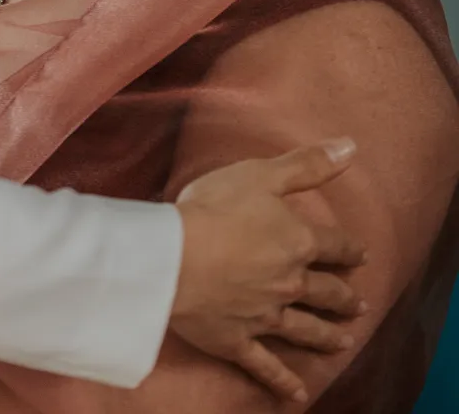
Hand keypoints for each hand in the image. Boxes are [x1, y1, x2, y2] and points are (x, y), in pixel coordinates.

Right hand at [172, 138, 368, 405]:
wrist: (175, 258)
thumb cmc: (215, 208)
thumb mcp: (261, 173)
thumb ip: (307, 164)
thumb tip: (351, 147)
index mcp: (296, 241)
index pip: (333, 245)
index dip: (349, 249)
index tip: (360, 255)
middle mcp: (289, 282)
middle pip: (324, 292)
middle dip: (343, 297)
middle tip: (359, 304)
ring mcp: (266, 316)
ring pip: (305, 329)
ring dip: (327, 336)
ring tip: (344, 342)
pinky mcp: (239, 340)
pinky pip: (266, 365)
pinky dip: (283, 381)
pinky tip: (297, 394)